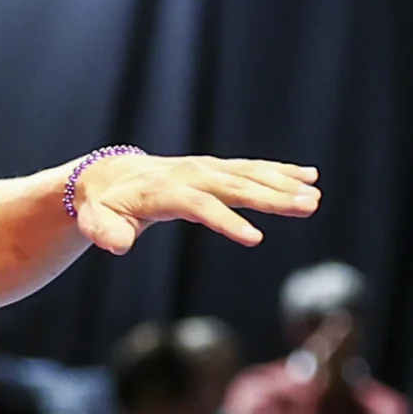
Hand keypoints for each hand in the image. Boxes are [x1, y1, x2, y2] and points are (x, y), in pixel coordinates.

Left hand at [71, 154, 320, 253]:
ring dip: (285, 184)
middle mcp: (190, 173)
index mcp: (163, 190)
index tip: (256, 239)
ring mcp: (206, 168)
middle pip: (235, 185)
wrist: (110, 176)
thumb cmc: (104, 206)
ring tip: (315, 197)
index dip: (227, 221)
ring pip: (250, 174)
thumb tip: (119, 245)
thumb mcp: (97, 221)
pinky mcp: (217, 169)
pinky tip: (309, 176)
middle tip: (307, 206)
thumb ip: (106, 232)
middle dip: (272, 196)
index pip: (200, 205)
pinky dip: (281, 170)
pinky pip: (253, 168)